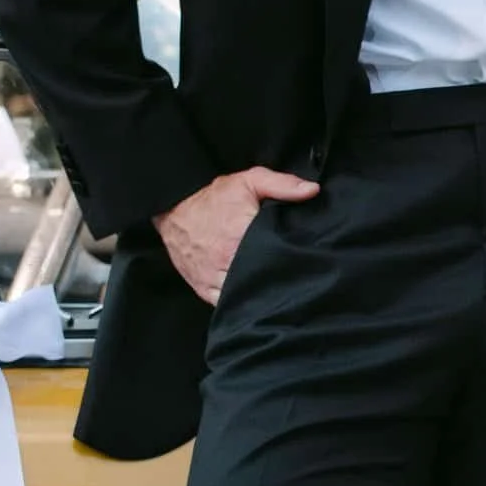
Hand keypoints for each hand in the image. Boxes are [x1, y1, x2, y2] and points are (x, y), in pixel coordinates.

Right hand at [153, 167, 320, 304]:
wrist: (172, 209)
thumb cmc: (212, 197)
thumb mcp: (248, 181)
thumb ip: (282, 184)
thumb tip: (312, 191)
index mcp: (241, 234)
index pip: (277, 255)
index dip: (294, 260)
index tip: (307, 260)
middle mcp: (228, 260)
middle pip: (263, 279)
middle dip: (279, 279)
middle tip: (297, 276)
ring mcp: (215, 278)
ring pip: (246, 296)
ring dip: (260, 294)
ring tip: (277, 290)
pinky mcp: (204, 290)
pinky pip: (226, 305)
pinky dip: (240, 303)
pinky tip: (254, 298)